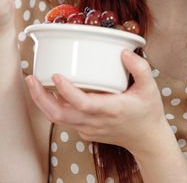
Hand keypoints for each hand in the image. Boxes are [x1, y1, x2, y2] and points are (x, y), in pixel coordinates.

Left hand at [25, 49, 167, 155]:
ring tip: (34, 83)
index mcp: (111, 109)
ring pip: (58, 119)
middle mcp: (95, 121)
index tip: (56, 75)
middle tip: (31, 79)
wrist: (146, 139)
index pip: (83, 104)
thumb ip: (140, 69)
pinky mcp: (86, 131)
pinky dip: (54, 106)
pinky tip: (51, 92)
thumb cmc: (148, 112)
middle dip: (41, 98)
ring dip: (43, 102)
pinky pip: (65, 120)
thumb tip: (124, 52)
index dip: (67, 91)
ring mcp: (88, 128)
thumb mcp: (150, 88)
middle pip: (60, 115)